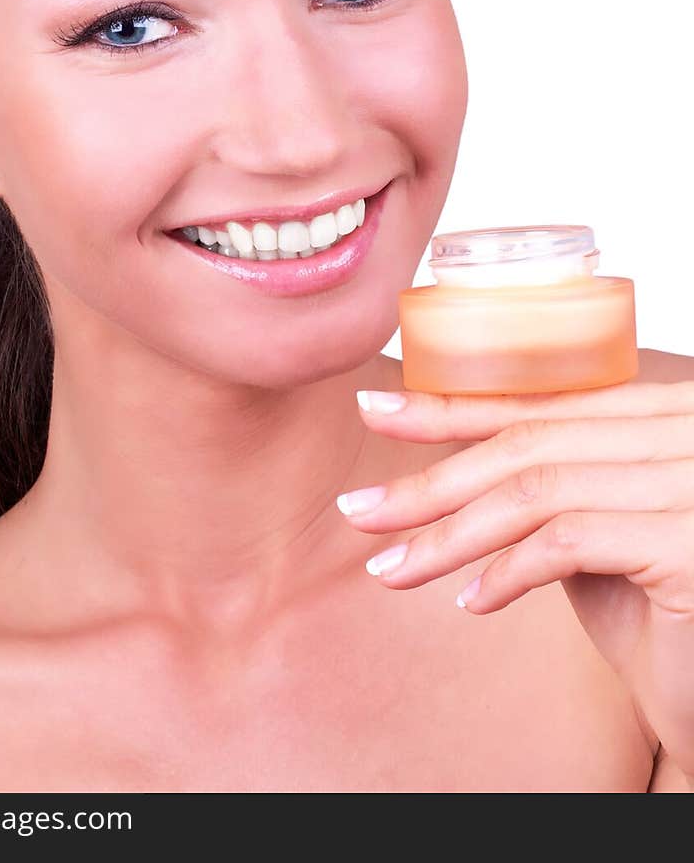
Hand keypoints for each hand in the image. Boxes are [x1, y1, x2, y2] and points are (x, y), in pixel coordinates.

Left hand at [336, 378, 693, 781]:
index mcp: (662, 412)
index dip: (451, 408)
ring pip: (538, 492)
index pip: (540, 404)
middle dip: (433, 481)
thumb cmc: (660, 615)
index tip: (375, 411)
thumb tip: (451, 468)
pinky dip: (508, 571)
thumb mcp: (595, 531)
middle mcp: (684, 430)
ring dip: (451, 535)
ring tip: (394, 570)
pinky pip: (571, 542)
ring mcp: (691, 482)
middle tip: (360, 510)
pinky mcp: (689, 542)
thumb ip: (548, 486)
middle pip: (530, 445)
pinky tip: (471, 602)